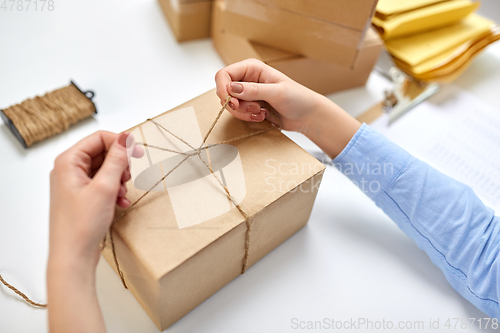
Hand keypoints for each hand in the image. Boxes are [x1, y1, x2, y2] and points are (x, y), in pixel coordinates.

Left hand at [47, 131, 142, 332]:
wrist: (73, 257)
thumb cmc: (80, 226)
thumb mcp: (104, 187)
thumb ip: (116, 160)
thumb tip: (125, 138)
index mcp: (68, 162)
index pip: (99, 138)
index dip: (120, 143)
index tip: (138, 153)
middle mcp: (69, 170)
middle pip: (102, 153)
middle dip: (119, 165)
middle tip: (128, 178)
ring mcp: (75, 184)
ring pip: (104, 169)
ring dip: (118, 179)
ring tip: (122, 194)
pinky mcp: (82, 197)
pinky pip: (103, 184)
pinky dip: (114, 191)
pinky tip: (120, 203)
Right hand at [215, 59, 360, 157]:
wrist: (307, 115)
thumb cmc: (298, 98)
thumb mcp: (277, 92)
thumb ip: (254, 90)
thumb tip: (232, 88)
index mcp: (252, 68)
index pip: (224, 74)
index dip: (223, 88)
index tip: (232, 102)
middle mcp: (247, 79)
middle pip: (224, 91)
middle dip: (236, 104)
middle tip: (255, 108)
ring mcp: (247, 93)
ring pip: (230, 105)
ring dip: (243, 113)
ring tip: (261, 112)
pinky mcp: (249, 106)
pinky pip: (238, 114)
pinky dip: (247, 118)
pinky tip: (262, 116)